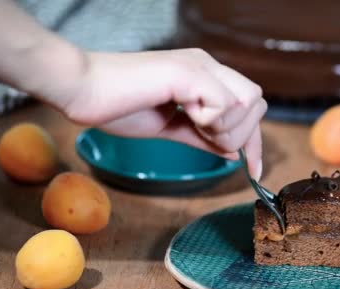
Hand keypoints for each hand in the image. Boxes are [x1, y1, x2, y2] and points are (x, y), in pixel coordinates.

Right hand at [55, 49, 266, 179]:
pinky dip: (210, 120)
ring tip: (188, 122)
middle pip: (257, 104)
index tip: (252, 170)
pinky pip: (225, 104)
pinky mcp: (187, 72)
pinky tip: (182, 113)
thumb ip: (201, 136)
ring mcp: (199, 66)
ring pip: (248, 104)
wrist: (82, 90)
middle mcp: (207, 66)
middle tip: (203, 136)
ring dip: (223, 127)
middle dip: (239, 135)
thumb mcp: (170, 126)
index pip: (250, 107)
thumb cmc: (118, 105)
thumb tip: (232, 152)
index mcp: (204, 76)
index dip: (254, 141)